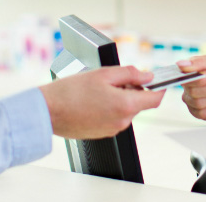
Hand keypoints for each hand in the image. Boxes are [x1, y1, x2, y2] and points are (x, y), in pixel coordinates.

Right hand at [38, 66, 163, 138]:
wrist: (47, 112)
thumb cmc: (71, 92)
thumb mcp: (103, 73)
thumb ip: (130, 73)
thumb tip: (147, 74)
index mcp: (126, 105)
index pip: (155, 99)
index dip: (158, 87)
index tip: (155, 80)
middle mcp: (122, 121)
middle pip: (139, 102)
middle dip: (132, 89)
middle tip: (112, 80)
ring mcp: (112, 129)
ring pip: (126, 109)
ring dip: (119, 98)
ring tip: (97, 90)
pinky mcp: (102, 133)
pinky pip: (114, 117)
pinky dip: (108, 107)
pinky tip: (92, 101)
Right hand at [177, 55, 205, 119]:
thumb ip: (199, 63)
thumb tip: (179, 64)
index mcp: (189, 72)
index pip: (184, 77)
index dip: (201, 77)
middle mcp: (188, 87)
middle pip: (192, 91)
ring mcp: (192, 101)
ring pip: (198, 102)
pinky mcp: (199, 113)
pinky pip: (203, 113)